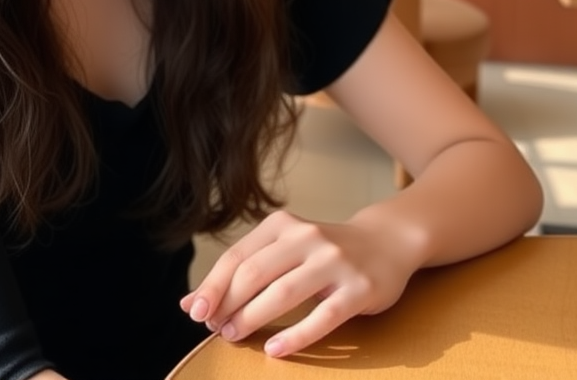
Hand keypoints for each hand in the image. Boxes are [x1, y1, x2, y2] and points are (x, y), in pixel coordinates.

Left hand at [180, 211, 418, 357]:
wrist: (386, 242)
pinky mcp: (358, 288)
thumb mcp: (284, 251)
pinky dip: (295, 335)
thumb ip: (244, 272)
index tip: (194, 312)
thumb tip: (191, 304)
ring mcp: (334, 261)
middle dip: (228, 304)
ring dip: (252, 318)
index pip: (238, 257)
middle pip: (255, 273)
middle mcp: (306, 237)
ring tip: (233, 337)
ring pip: (283, 293)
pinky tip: (274, 350)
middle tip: (213, 329)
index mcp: (282, 225)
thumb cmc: (322, 253)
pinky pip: (322, 316)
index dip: (213, 286)